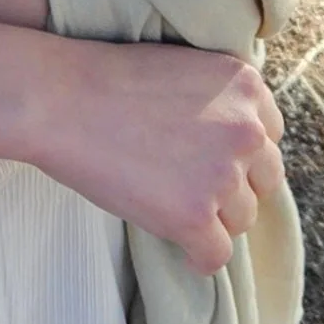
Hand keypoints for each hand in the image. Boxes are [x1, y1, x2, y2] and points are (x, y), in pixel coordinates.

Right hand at [28, 37, 283, 275]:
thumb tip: (237, 148)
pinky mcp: (194, 216)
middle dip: (231, 187)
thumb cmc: (103, 79)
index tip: (205, 157)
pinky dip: (198, 256)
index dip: (236, 151)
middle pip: (263, 180)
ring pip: (242, 219)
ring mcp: (222, 175)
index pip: (268, 136)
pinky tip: (180, 248)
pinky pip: (216, 255)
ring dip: (212, 218)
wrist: (55, 99)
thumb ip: (220, 101)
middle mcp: (247, 130)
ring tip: (169, 206)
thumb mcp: (182, 68)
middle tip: (188, 186)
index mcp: (246, 85)